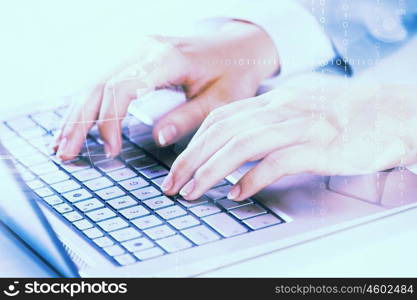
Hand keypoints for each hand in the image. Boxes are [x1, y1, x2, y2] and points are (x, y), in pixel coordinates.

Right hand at [54, 21, 278, 160]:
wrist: (239, 47)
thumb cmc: (234, 73)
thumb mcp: (221, 100)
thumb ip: (188, 118)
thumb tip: (157, 138)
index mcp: (166, 59)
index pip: (121, 89)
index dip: (108, 123)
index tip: (110, 152)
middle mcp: (146, 49)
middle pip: (99, 85)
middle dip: (79, 122)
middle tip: (65, 154)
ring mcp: (139, 50)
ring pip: (96, 81)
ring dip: (78, 114)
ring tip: (63, 144)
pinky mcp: (138, 57)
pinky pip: (106, 80)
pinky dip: (90, 104)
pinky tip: (79, 123)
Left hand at [162, 74, 416, 200]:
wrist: (391, 113)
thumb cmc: (342, 117)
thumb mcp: (297, 112)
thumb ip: (266, 125)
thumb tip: (236, 151)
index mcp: (273, 100)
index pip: (220, 119)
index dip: (194, 143)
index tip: (179, 166)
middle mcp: (280, 107)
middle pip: (222, 132)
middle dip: (191, 160)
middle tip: (174, 185)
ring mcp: (300, 125)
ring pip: (241, 144)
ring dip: (211, 171)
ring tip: (194, 192)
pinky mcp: (319, 145)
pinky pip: (277, 161)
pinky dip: (252, 178)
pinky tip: (238, 194)